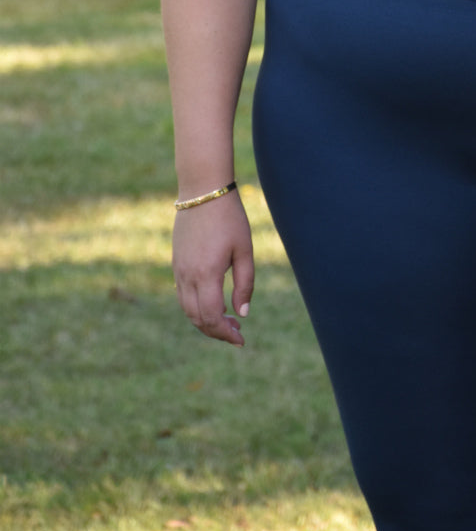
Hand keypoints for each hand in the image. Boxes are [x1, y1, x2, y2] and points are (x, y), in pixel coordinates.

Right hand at [172, 192, 254, 345]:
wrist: (202, 190)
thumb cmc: (229, 218)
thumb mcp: (244, 250)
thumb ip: (245, 283)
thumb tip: (243, 313)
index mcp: (206, 274)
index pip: (211, 317)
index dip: (225, 333)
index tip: (241, 339)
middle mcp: (187, 276)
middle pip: (197, 319)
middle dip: (216, 331)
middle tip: (237, 333)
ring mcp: (179, 270)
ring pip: (187, 309)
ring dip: (205, 321)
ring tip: (227, 321)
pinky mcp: (176, 263)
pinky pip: (182, 296)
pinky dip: (195, 307)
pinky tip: (213, 303)